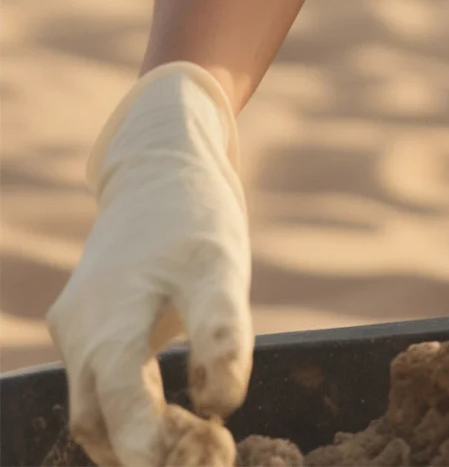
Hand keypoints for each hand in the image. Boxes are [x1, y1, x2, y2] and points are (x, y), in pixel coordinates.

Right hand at [48, 64, 251, 466]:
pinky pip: (94, 387)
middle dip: (149, 453)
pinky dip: (126, 414)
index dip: (154, 446)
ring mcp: (74, 331)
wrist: (160, 163)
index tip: (208, 454)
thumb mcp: (221, 266)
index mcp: (109, 321)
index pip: (118, 408)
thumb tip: (219, 407)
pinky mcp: (82, 327)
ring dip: (136, 439)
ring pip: (92, 412)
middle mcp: (79, 334)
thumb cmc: (194, 214)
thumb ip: (222, 334)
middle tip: (212, 453)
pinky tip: (170, 418)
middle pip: (100, 423)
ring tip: (198, 440)